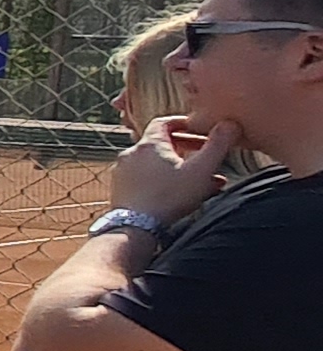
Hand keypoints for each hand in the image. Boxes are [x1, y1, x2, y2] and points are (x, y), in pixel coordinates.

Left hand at [110, 115, 238, 223]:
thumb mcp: (201, 169)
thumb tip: (230, 124)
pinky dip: (165, 183)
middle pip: (162, 144)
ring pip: (157, 165)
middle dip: (187, 149)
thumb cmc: (168, 197)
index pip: (165, 122)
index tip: (199, 129)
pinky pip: (146, 180)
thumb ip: (218, 144)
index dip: (184, 123)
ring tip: (201, 181)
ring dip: (180, 169)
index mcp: (149, 144)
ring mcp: (123, 173)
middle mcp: (131, 154)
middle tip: (206, 156)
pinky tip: (182, 196)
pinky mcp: (121, 191)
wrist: (135, 228)